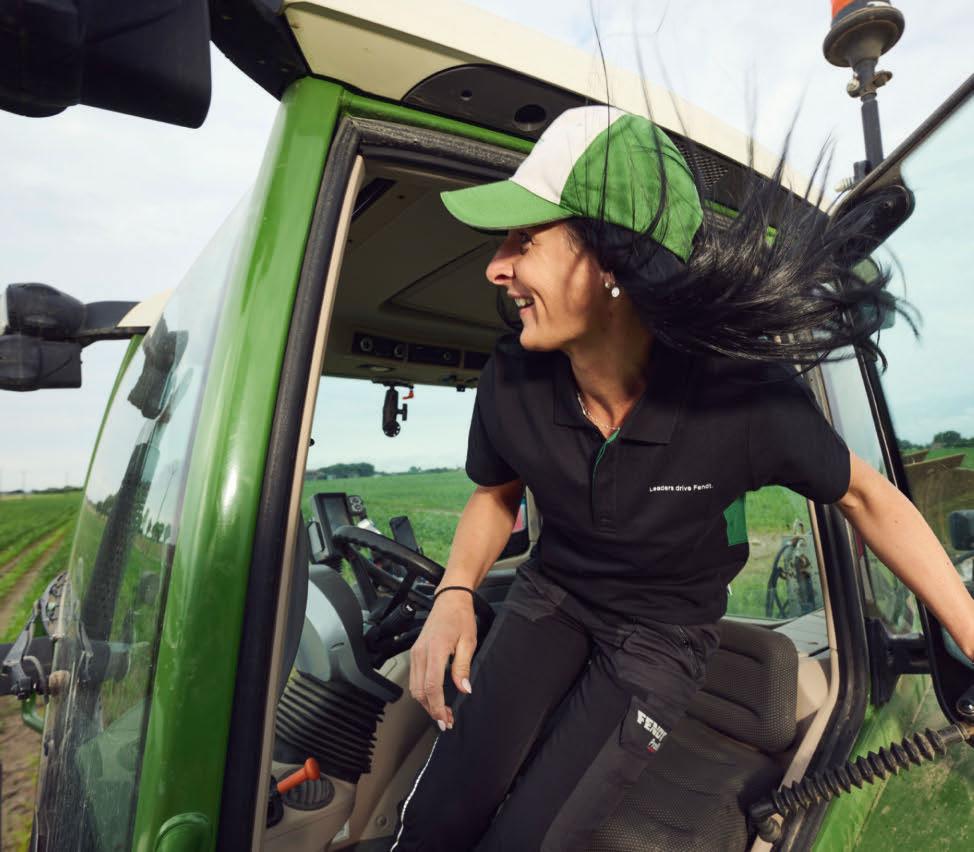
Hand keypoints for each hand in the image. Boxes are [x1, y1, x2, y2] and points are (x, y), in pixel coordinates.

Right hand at [408, 590, 476, 729]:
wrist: (449, 600)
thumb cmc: (460, 617)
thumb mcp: (468, 642)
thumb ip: (463, 667)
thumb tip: (463, 688)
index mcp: (434, 650)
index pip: (432, 686)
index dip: (438, 707)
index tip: (446, 719)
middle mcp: (420, 653)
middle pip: (420, 691)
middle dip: (432, 710)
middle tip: (446, 721)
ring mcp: (415, 653)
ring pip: (414, 687)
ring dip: (427, 703)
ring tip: (442, 712)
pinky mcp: (415, 653)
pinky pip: (414, 678)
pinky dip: (422, 692)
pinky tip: (434, 697)